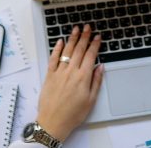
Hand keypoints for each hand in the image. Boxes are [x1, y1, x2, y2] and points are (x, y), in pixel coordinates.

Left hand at [36, 25, 103, 141]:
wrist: (53, 122)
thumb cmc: (73, 114)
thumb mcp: (91, 100)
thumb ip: (96, 82)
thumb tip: (100, 67)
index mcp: (83, 78)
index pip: (90, 56)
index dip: (95, 45)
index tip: (98, 37)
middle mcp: (71, 72)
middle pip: (79, 50)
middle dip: (84, 37)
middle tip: (88, 27)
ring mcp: (59, 72)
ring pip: (67, 52)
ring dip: (72, 39)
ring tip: (76, 29)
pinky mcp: (49, 76)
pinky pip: (53, 59)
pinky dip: (57, 49)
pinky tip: (60, 42)